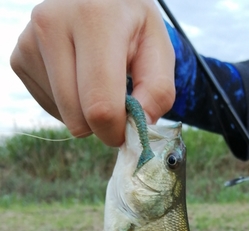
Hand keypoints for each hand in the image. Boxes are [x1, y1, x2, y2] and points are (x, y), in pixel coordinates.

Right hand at [10, 0, 175, 146]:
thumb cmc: (132, 28)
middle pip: (78, 118)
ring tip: (96, 79)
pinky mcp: (19, 59)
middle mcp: (52, 25)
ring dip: (86, 114)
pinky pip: (51, 109)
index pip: (100, 105)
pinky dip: (70, 107)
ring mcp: (29, 42)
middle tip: (118, 101)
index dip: (117, 131)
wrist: (97, 1)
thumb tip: (137, 129)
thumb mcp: (159, 50)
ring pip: (64, 118)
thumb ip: (158, 92)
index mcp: (93, 19)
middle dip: (103, 126)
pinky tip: (78, 78)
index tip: (130, 128)